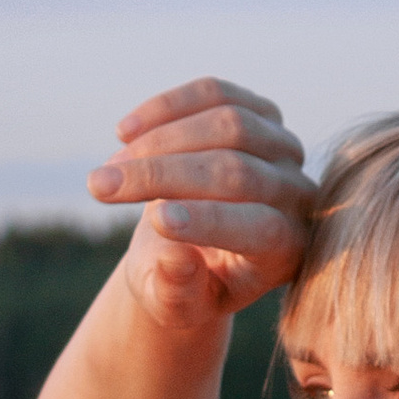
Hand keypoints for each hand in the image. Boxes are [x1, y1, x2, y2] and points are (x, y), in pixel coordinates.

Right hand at [92, 76, 311, 335]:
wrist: (193, 249)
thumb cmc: (185, 285)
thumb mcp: (177, 305)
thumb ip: (178, 292)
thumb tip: (174, 258)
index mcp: (288, 251)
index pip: (259, 229)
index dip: (209, 222)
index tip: (155, 221)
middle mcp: (298, 196)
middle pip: (236, 171)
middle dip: (162, 175)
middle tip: (99, 187)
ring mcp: (284, 148)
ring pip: (228, 124)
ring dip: (158, 141)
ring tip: (108, 168)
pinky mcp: (260, 112)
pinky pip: (216, 94)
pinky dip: (165, 107)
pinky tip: (124, 132)